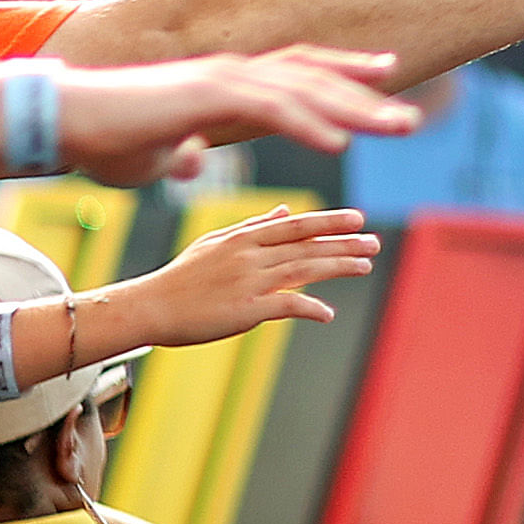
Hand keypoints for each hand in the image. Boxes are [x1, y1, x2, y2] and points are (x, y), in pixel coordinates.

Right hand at [64, 47, 413, 185]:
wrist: (62, 121)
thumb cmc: (103, 140)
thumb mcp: (156, 156)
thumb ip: (180, 156)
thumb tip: (192, 163)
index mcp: (225, 82)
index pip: (299, 70)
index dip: (344, 73)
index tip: (388, 76)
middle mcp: (231, 73)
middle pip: (315, 79)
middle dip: (367, 97)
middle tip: (412, 120)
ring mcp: (220, 80)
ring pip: (305, 91)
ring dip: (355, 110)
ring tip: (398, 128)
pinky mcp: (206, 97)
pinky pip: (270, 111)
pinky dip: (308, 125)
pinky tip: (340, 143)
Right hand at [119, 207, 375, 350]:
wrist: (149, 308)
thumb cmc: (183, 277)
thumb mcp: (215, 243)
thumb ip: (252, 226)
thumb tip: (285, 210)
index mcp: (243, 238)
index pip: (295, 226)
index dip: (329, 222)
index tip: (358, 218)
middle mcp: (248, 256)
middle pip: (306, 246)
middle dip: (344, 243)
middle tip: (375, 242)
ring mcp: (247, 282)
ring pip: (303, 271)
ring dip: (338, 268)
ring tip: (365, 266)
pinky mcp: (244, 311)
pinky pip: (286, 306)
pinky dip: (310, 308)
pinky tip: (327, 314)